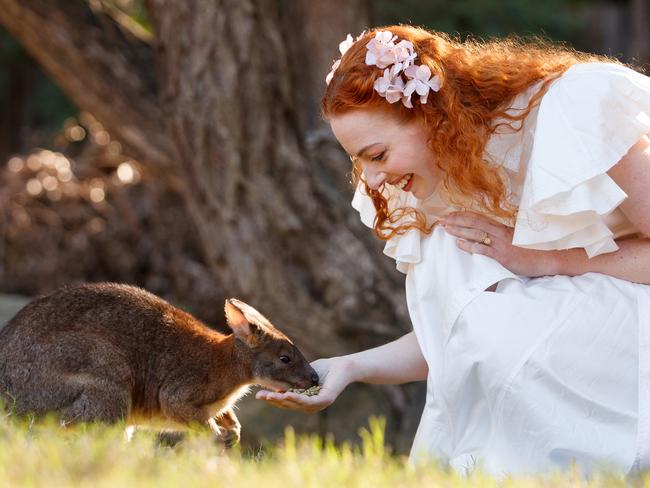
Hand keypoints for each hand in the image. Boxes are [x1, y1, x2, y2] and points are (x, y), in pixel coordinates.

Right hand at [255, 357, 350, 412]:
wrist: (343, 366)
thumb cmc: (325, 369)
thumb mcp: (302, 374)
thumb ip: (290, 378)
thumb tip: (273, 378)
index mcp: (304, 401)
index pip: (286, 402)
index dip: (272, 399)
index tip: (258, 395)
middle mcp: (310, 406)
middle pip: (288, 405)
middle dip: (273, 400)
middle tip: (259, 396)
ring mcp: (318, 405)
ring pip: (296, 404)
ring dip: (282, 401)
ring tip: (269, 396)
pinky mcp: (325, 400)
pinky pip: (308, 401)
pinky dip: (297, 399)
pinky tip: (287, 395)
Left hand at [440, 211, 558, 276]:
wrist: (549, 258)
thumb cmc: (533, 250)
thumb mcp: (516, 240)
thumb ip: (502, 237)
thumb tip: (488, 237)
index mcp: (503, 228)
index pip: (479, 217)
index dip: (463, 215)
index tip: (450, 214)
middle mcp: (501, 233)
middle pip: (474, 222)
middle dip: (456, 220)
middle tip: (442, 219)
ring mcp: (501, 244)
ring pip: (476, 233)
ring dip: (459, 230)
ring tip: (446, 228)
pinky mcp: (503, 256)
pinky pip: (483, 249)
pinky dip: (470, 246)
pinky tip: (459, 244)